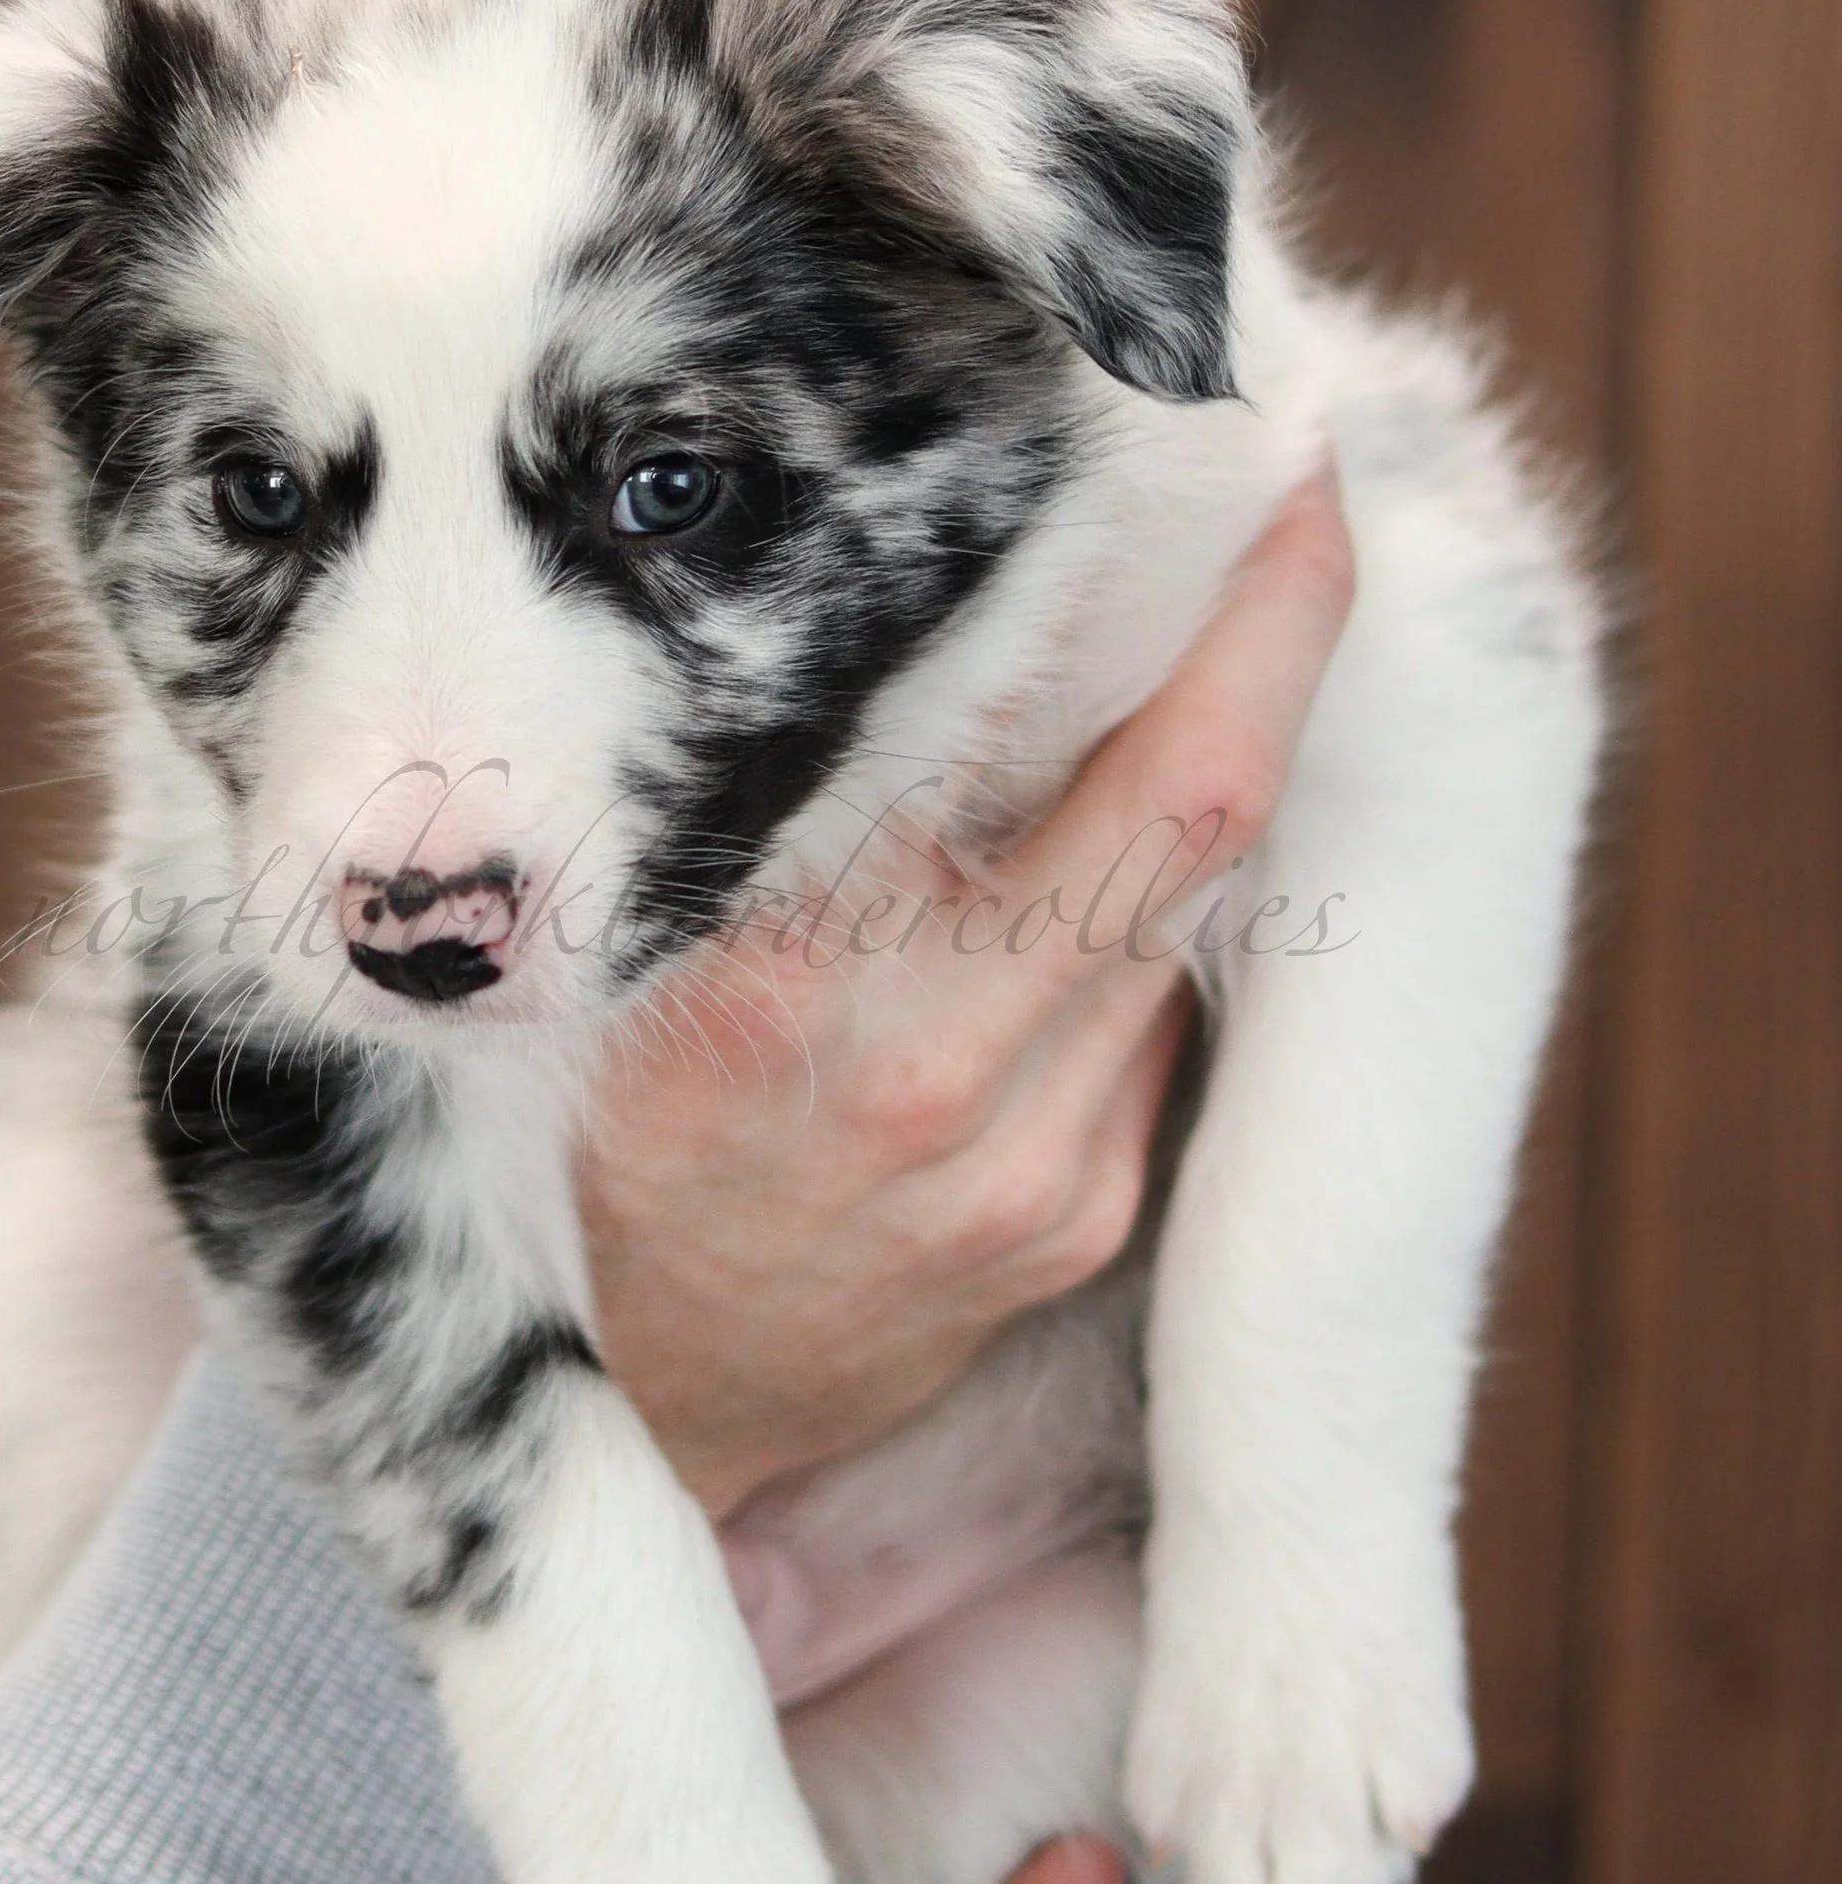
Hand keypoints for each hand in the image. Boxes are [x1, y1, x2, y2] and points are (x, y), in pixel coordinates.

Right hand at [582, 469, 1356, 1514]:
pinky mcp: (1073, 1218)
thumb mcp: (618, 954)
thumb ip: (763, 813)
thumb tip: (932, 626)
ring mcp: (1029, 1158)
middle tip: (1297, 506)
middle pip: (1187, 807)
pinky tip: (1053, 898)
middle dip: (1267, 643)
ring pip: (1176, 911)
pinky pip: (1140, 1023)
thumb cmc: (587, 1140)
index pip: (1053, 746)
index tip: (1273, 475)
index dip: (1209, 612)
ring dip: (1189, 786)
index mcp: (783, 974)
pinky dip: (1125, 931)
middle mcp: (934, 1068)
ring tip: (1151, 680)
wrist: (624, 1408)